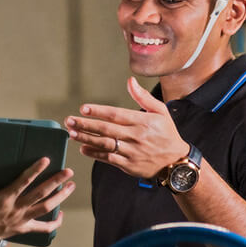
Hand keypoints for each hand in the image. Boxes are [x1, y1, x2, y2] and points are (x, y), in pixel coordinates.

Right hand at [0, 158, 74, 246]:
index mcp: (5, 199)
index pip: (23, 182)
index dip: (35, 170)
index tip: (47, 159)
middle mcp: (17, 209)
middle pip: (41, 194)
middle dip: (56, 182)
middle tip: (69, 172)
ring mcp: (22, 220)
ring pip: (46, 208)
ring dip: (60, 198)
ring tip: (71, 187)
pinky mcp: (23, 228)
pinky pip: (42, 228)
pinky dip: (54, 224)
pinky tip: (62, 216)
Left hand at [65, 77, 188, 179]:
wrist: (176, 162)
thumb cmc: (167, 134)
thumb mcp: (160, 112)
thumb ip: (143, 97)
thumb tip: (130, 81)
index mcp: (143, 122)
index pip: (116, 115)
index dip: (99, 111)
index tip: (84, 108)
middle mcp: (136, 137)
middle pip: (106, 130)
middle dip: (85, 125)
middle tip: (69, 121)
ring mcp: (132, 152)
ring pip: (105, 145)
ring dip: (86, 139)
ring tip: (72, 134)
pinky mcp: (129, 165)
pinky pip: (108, 159)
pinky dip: (95, 154)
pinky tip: (83, 148)